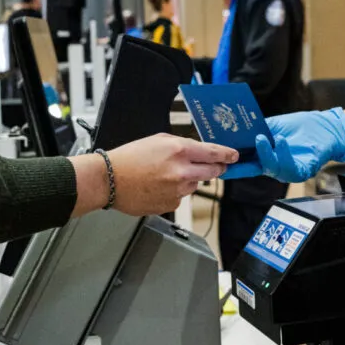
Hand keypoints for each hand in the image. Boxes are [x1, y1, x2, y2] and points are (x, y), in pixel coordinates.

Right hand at [75, 134, 236, 216]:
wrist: (110, 180)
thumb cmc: (129, 158)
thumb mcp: (158, 140)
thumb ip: (182, 145)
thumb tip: (199, 152)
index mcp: (179, 150)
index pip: (214, 153)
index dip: (227, 154)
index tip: (234, 156)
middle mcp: (181, 171)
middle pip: (212, 171)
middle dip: (215, 168)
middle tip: (213, 166)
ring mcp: (177, 190)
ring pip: (195, 184)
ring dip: (189, 180)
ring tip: (166, 175)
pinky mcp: (171, 204)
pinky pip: (181, 197)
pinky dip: (175, 192)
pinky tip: (158, 186)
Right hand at [223, 109, 344, 182]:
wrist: (327, 128)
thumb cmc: (303, 127)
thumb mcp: (275, 125)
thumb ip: (259, 130)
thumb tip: (239, 129)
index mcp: (266, 157)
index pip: (245, 162)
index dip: (231, 163)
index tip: (217, 159)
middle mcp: (275, 166)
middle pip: (253, 170)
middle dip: (240, 164)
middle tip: (231, 153)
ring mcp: (288, 170)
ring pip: (271, 169)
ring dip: (265, 154)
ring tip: (262, 138)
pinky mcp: (302, 170)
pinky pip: (290, 167)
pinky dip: (284, 154)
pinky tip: (281, 140)